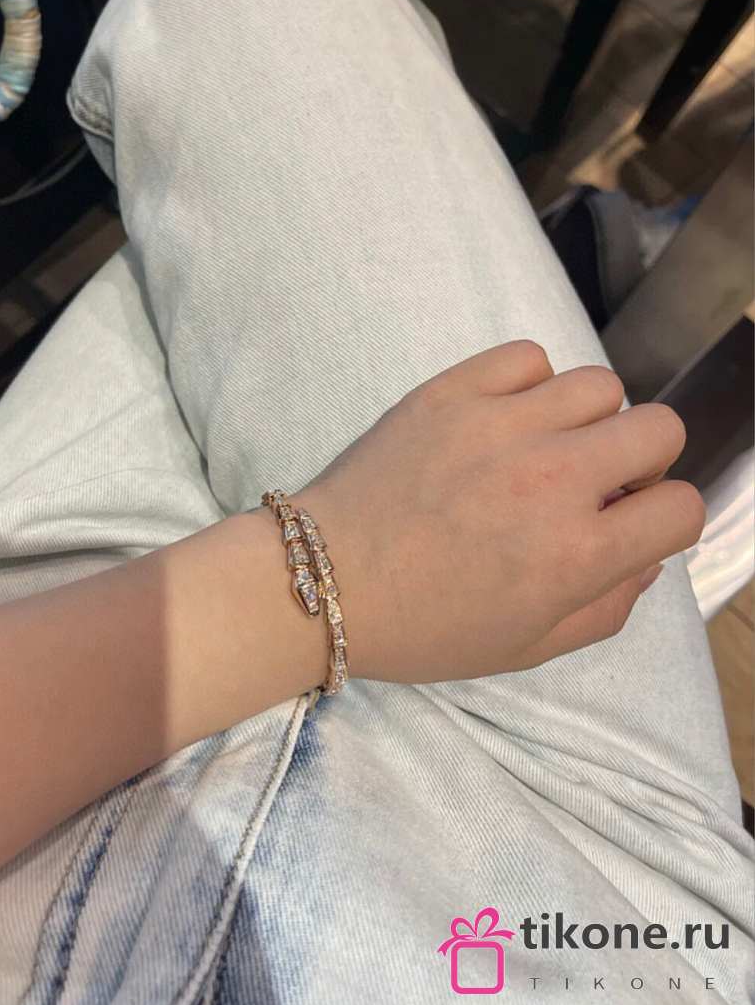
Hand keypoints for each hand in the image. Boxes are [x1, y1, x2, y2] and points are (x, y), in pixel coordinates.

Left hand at [294, 340, 704, 682]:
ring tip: (544, 447)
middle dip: (642, 461)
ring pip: (601, 385)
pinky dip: (530, 382)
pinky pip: (529, 357)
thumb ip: (606, 607)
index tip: (628, 523)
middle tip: (595, 483)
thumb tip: (644, 555)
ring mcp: (501, 427)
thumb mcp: (526, 648)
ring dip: (588, 419)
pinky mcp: (452, 392)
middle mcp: (552, 480)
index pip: (682, 508)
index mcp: (576, 554)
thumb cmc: (422, 626)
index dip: (664, 519)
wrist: (322, 582)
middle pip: (660, 429)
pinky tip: (504, 418)